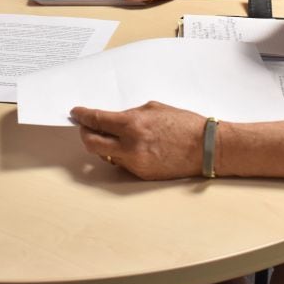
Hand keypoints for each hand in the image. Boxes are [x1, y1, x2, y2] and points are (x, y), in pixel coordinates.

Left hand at [70, 101, 206, 179]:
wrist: (206, 147)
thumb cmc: (184, 124)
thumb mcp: (153, 109)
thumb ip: (130, 114)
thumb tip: (112, 119)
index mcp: (132, 126)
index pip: (97, 121)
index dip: (83, 116)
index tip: (76, 113)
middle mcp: (130, 147)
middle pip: (92, 143)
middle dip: (85, 133)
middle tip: (85, 126)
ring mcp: (135, 164)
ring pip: (105, 156)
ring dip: (103, 145)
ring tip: (110, 136)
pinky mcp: (141, 175)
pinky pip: (122, 164)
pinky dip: (120, 154)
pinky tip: (130, 147)